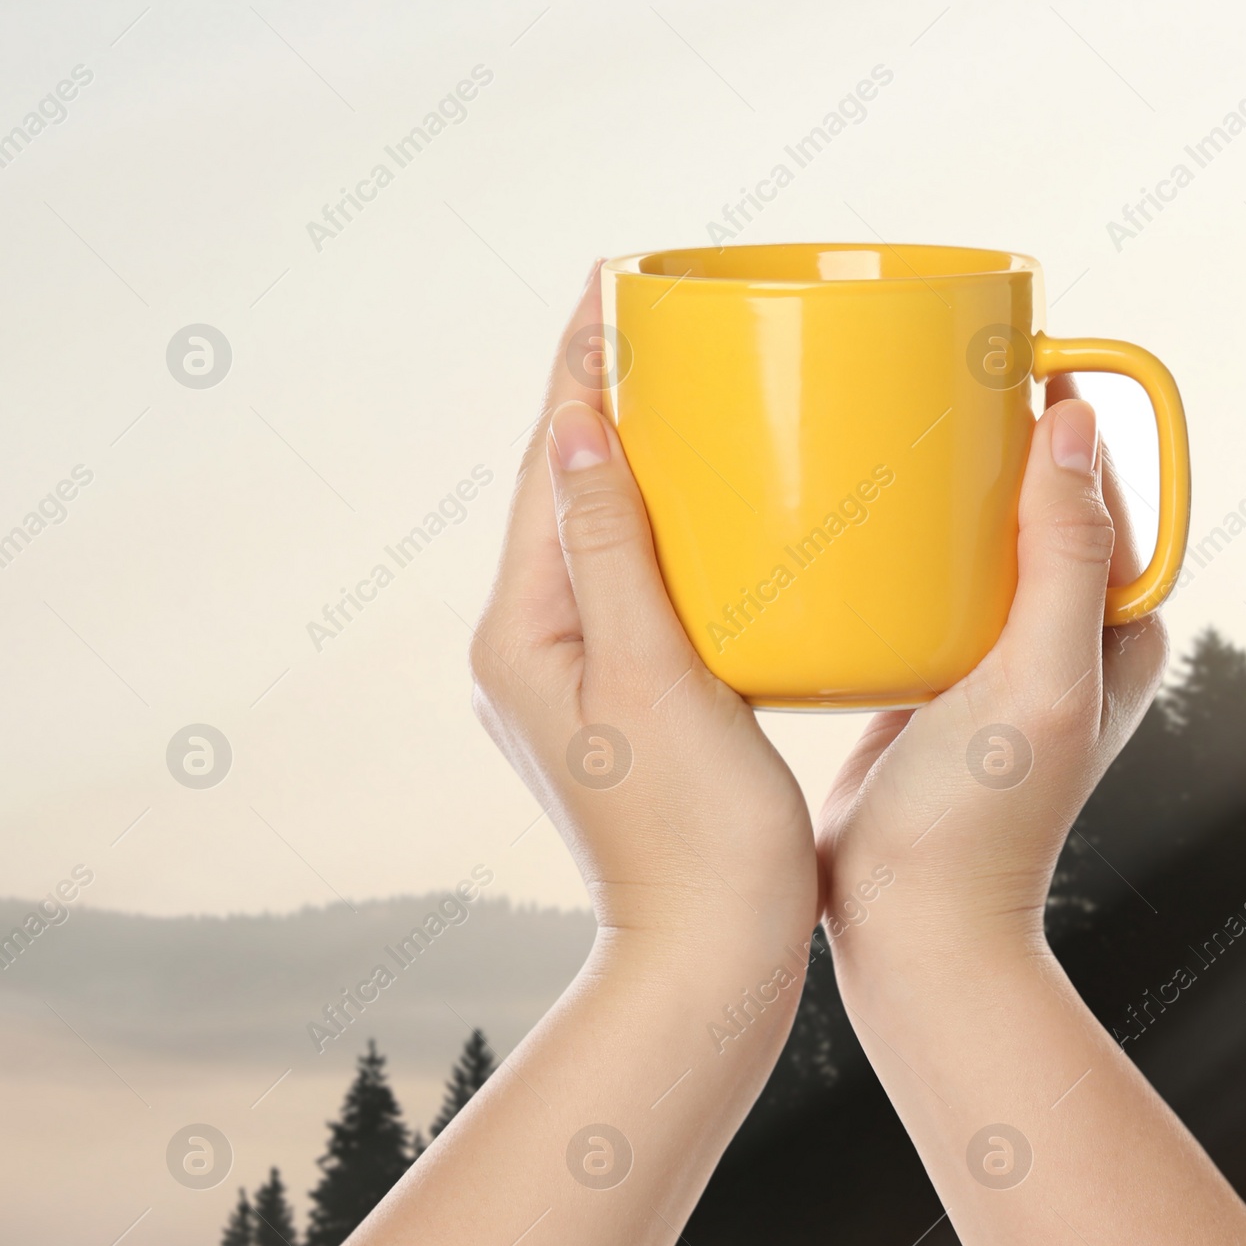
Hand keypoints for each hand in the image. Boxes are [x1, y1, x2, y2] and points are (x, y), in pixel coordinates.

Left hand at [257, 266, 825, 1245]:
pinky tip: (719, 497)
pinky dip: (671, 520)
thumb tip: (587, 430)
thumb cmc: (695, 840)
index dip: (578, 371)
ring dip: (638, 453)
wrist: (712, 959)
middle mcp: (535, 645)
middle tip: (655, 313)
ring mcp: (579, 671)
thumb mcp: (655, 681)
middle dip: (604, 396)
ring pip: (605, 528)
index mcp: (524, 633)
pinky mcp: (629, 693)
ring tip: (685, 377)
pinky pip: (639, 575)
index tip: (611, 286)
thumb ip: (616, 553)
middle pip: (568, 487)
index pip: (548, 468)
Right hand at [817, 378, 1165, 959]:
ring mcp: (994, 652)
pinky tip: (841, 512)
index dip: (1064, 411)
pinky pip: (920, 579)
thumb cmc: (986, 823)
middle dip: (988, 431)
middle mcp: (1063, 632)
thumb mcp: (1041, 683)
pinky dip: (891, 538)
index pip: (1103, 487)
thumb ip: (1067, 560)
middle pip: (1032, 498)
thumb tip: (1075, 425)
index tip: (1002, 348)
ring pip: (970, 533)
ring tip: (875, 422)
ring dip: (933, 479)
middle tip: (921, 373)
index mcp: (1116, 627)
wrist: (913, 926)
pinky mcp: (930, 670)